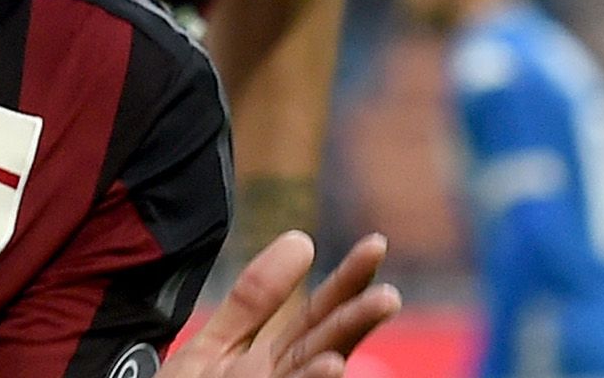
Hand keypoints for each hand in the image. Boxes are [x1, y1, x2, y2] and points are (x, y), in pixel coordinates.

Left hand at [160, 232, 400, 377]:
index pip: (319, 316)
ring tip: (371, 322)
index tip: (376, 244)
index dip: (347, 281)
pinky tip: (330, 365)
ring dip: (340, 350)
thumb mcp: (215, 346)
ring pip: (311, 372)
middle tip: (389, 292)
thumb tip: (302, 240)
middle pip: (327, 344)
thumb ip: (253, 300)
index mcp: (276, 361)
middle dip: (358, 318)